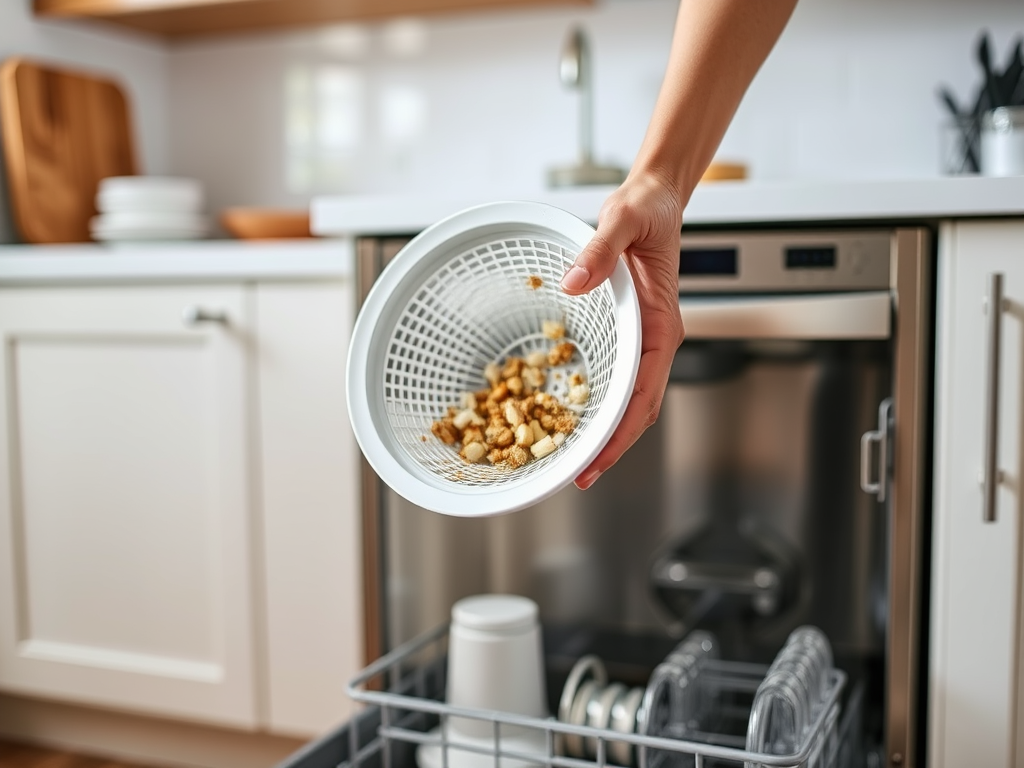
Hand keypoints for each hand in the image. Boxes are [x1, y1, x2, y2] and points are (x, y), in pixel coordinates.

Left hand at [561, 170, 685, 489]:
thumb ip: (599, 251)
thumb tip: (574, 284)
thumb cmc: (647, 209)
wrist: (658, 197)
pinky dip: (604, 404)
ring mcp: (647, 338)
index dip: (620, 432)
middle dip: (613, 446)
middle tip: (579, 477)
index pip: (645, 393)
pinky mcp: (634, 332)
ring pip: (634, 399)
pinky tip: (581, 416)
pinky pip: (623, 378)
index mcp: (662, 323)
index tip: (597, 460)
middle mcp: (658, 338)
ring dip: (609, 432)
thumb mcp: (623, 219)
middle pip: (640, 409)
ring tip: (578, 461)